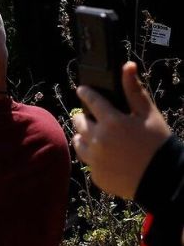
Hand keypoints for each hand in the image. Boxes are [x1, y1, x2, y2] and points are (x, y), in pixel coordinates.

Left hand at [72, 61, 171, 200]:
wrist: (166, 180)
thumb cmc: (159, 143)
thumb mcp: (149, 115)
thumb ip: (134, 91)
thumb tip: (127, 65)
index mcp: (112, 121)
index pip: (90, 100)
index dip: (86, 93)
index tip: (83, 90)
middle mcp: (98, 139)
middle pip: (79, 122)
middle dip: (85, 117)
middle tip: (94, 118)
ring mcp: (95, 159)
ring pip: (78, 142)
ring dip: (85, 137)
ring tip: (99, 137)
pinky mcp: (96, 175)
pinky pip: (88, 162)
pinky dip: (95, 157)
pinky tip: (109, 156)